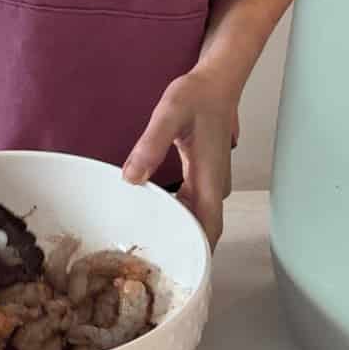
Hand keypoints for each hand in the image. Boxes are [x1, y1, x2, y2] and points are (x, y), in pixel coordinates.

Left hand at [122, 64, 240, 246]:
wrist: (217, 81)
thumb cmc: (196, 95)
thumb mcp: (169, 113)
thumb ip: (151, 145)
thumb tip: (131, 178)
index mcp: (209, 179)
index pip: (209, 230)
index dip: (195, 253)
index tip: (172, 268)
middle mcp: (214, 187)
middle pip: (201, 230)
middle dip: (179, 246)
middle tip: (145, 259)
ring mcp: (211, 183)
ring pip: (197, 219)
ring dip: (177, 230)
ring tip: (144, 241)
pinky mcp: (204, 177)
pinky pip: (192, 206)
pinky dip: (176, 214)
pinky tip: (153, 212)